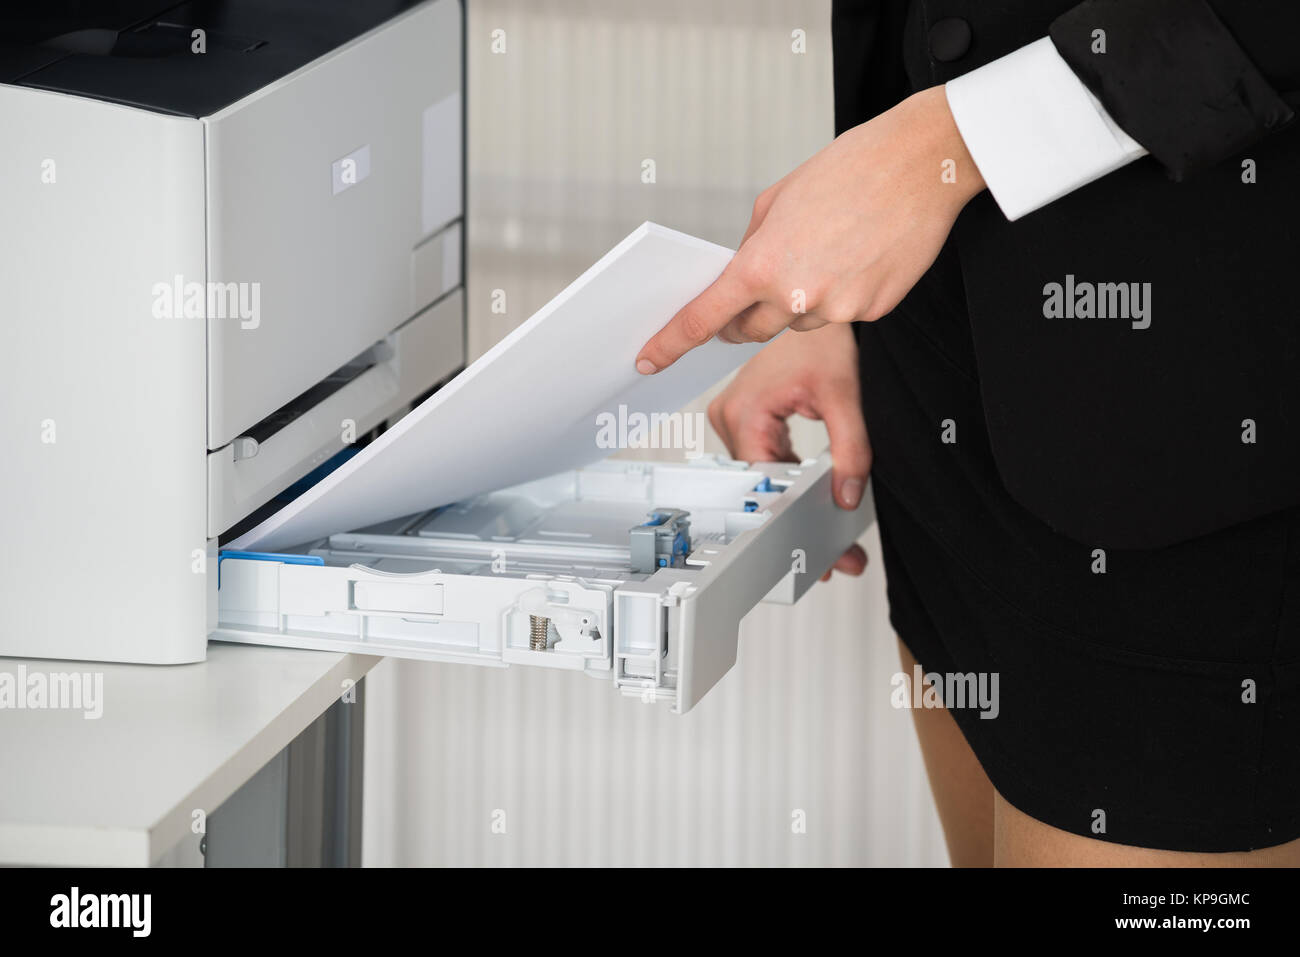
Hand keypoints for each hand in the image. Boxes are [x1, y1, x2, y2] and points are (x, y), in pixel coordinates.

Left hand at [635, 85, 984, 372]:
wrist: (920, 164)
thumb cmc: (850, 170)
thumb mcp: (777, 199)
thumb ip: (751, 246)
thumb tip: (739, 278)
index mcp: (762, 264)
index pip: (704, 318)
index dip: (672, 342)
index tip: (649, 359)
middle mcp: (796, 296)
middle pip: (751, 331)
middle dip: (744, 318)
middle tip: (757, 291)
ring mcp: (836, 310)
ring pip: (799, 323)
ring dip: (800, 300)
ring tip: (829, 249)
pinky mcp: (871, 312)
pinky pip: (841, 314)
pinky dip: (842, 293)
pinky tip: (859, 255)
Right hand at [708, 323, 869, 579]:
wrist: (816, 310)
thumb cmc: (824, 338)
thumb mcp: (845, 397)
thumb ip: (851, 452)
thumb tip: (847, 497)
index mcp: (745, 411)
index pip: (762, 481)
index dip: (790, 518)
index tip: (812, 549)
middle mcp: (729, 416)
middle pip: (761, 485)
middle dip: (798, 518)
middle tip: (834, 556)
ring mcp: (733, 417)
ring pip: (763, 477)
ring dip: (794, 501)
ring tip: (830, 534)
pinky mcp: (745, 418)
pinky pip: (765, 460)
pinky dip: (791, 479)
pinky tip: (815, 497)